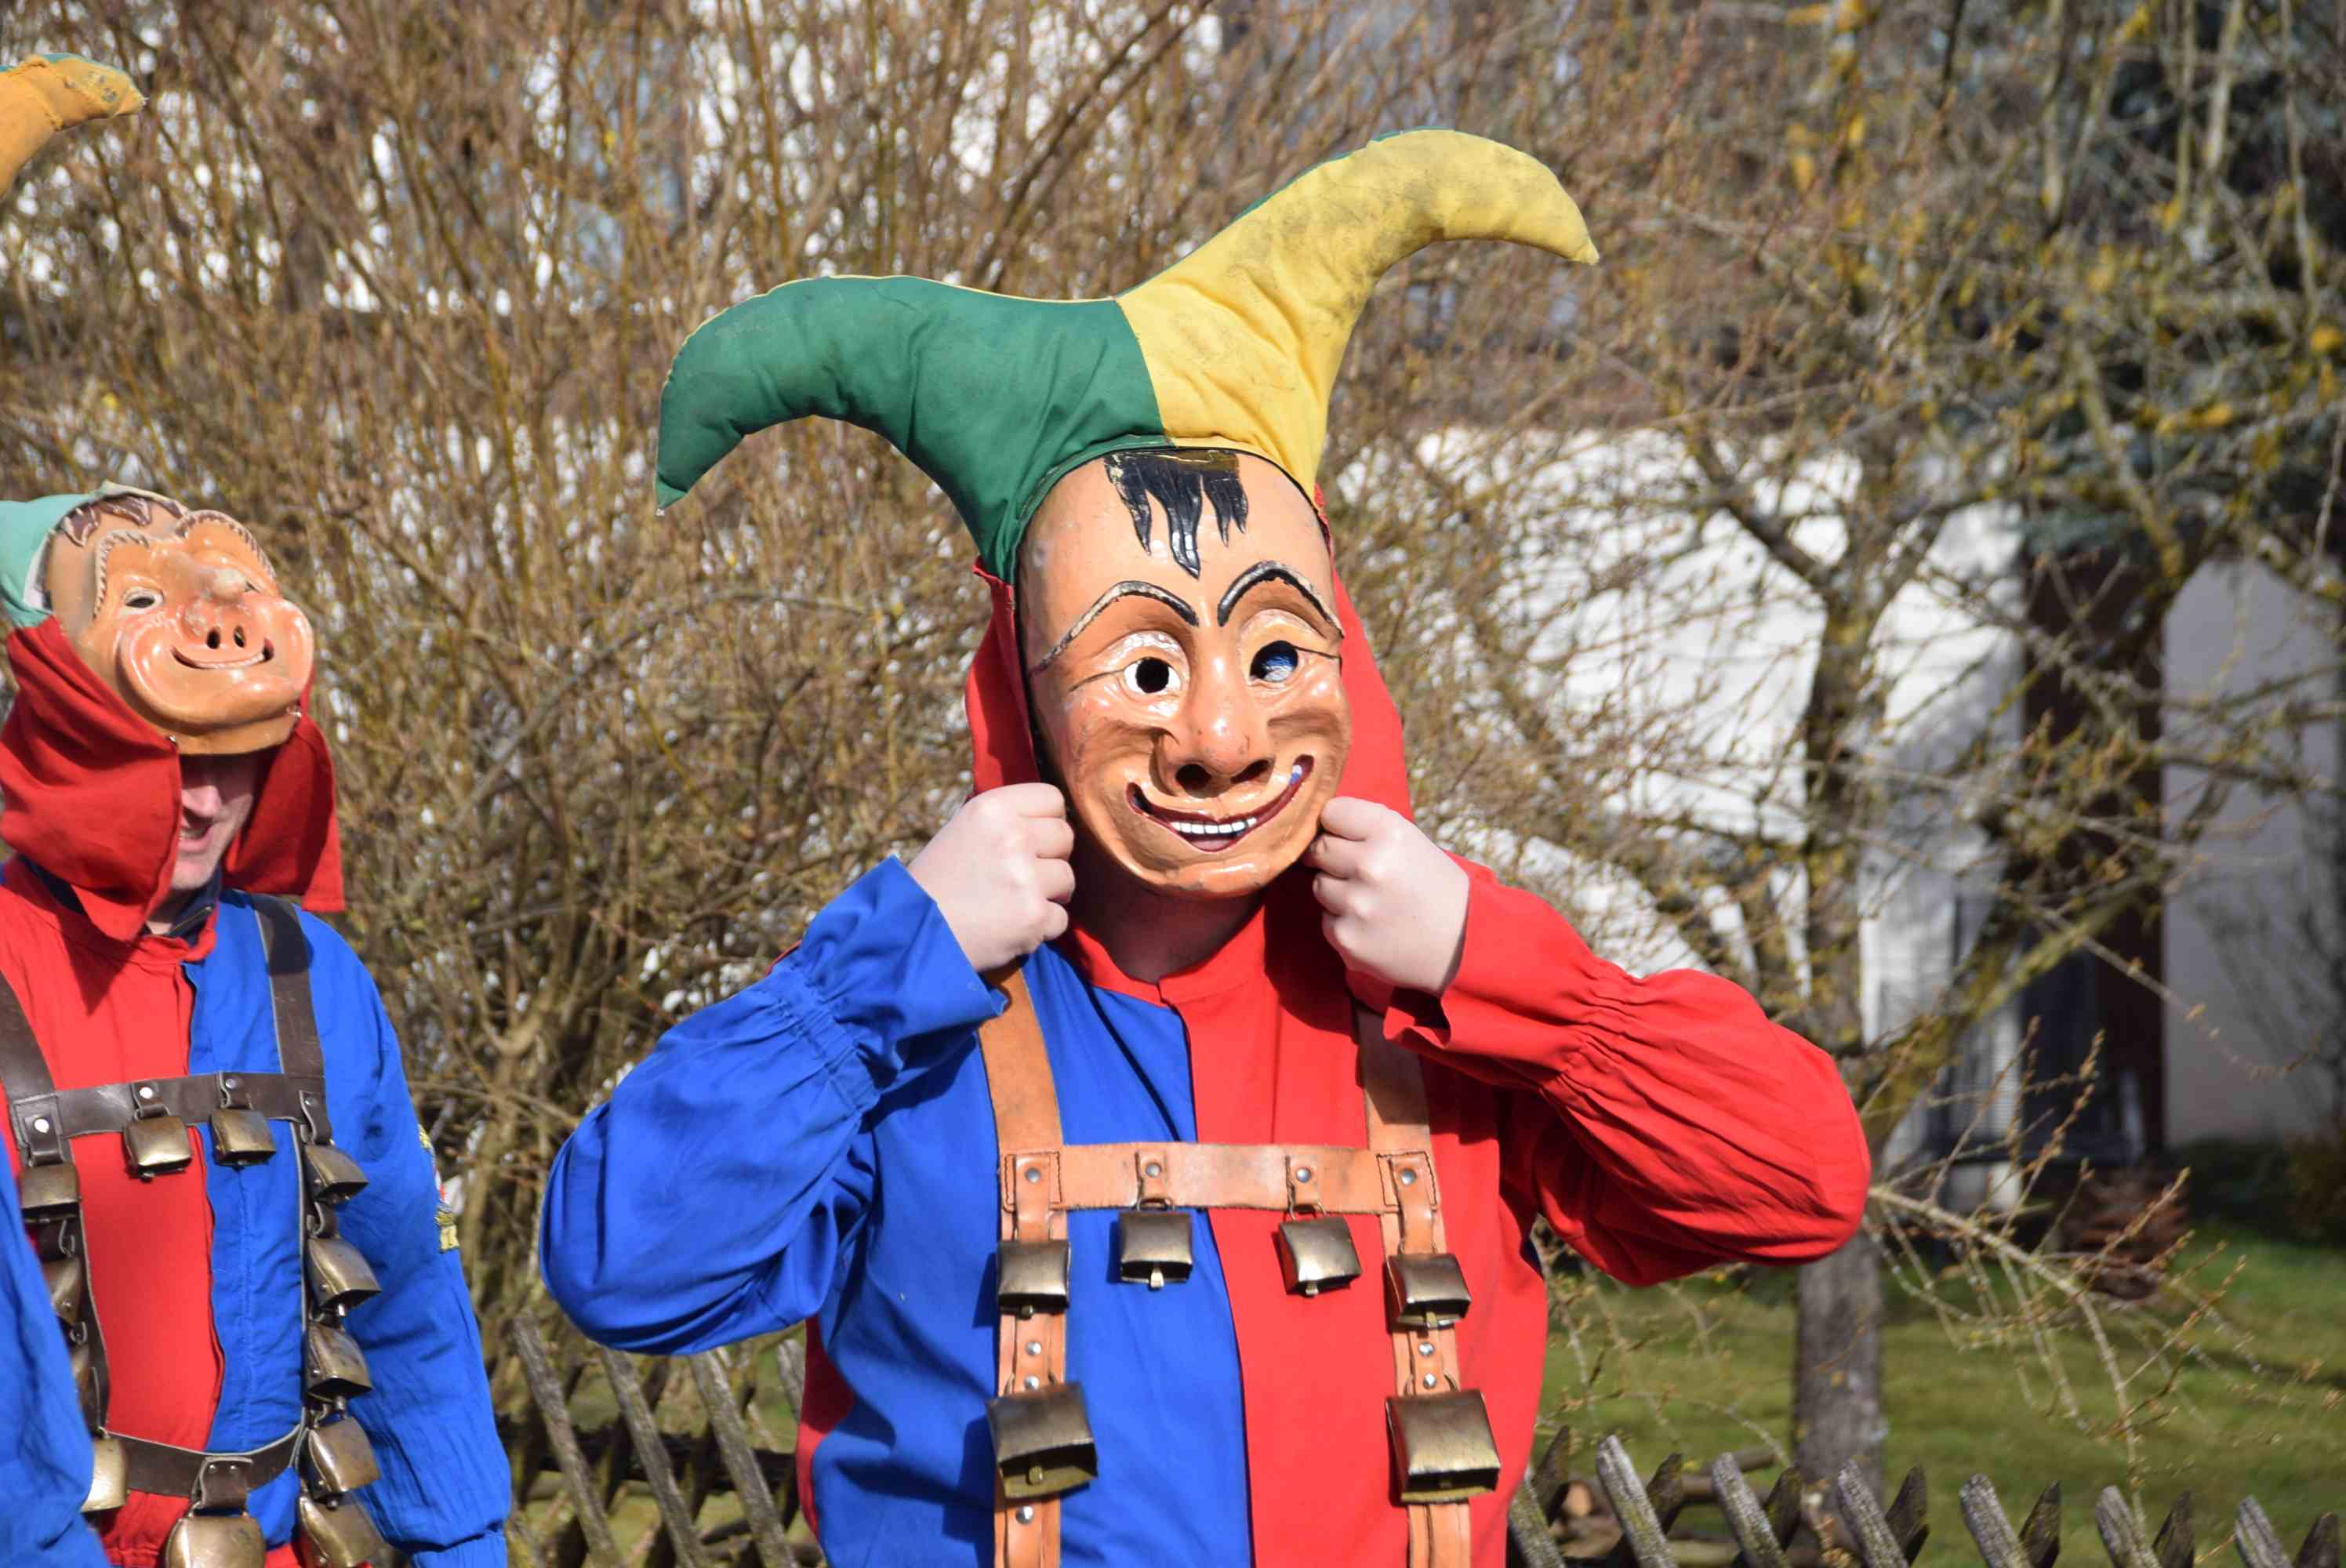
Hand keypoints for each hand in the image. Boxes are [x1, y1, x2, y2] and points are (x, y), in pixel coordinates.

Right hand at [906, 784, 1075, 974]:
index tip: (1034, 838)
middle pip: (1066, 837)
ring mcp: (1026, 878)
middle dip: (1051, 857)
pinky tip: (1011, 926)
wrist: (911, 934)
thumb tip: (1048, 818)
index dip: (1047, 821)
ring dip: (1048, 894)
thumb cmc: (937, 882)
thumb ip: (1004, 820)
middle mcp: (1013, 837)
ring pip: (1067, 879)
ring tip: (1013, 902)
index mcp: (992, 809)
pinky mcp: (1034, 917)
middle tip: (1022, 875)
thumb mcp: (962, 830)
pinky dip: (1041, 927)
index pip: (1052, 799)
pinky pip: (1060, 918)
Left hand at [1304, 797, 1468, 994]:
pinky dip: (1343, 922)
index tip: (1344, 836)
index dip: (1335, 825)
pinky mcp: (1347, 938)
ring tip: (1372, 901)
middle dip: (1331, 858)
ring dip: (1336, 891)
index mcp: (1389, 832)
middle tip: (1357, 871)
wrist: (1464, 945)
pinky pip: (1326, 920)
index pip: (1331, 812)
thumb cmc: (1435, 888)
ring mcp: (1356, 904)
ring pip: (1319, 885)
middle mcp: (1370, 864)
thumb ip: (1368, 828)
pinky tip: (1373, 925)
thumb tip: (1319, 824)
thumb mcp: (1413, 842)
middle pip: (1319, 848)